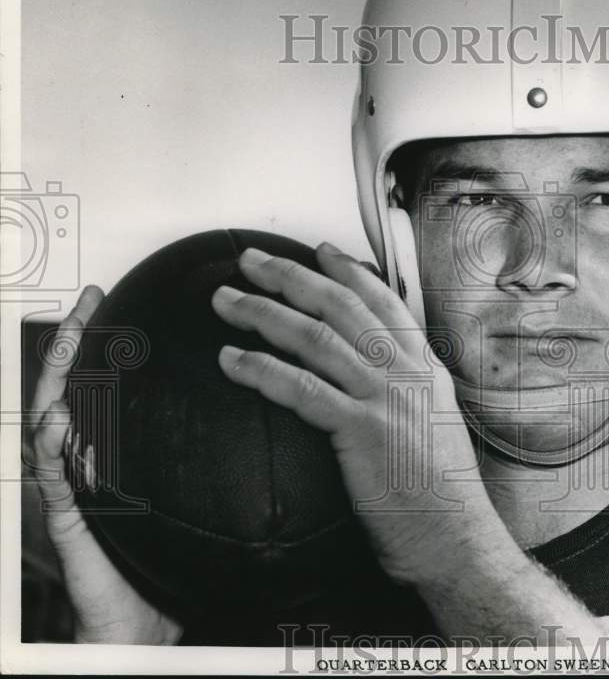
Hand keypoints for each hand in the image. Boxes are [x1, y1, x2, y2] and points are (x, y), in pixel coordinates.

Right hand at [28, 286, 182, 644]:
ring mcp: (71, 487)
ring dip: (54, 381)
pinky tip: (56, 420)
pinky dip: (51, 446)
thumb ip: (194, 456)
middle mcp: (86, 463)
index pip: (101, 386)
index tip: (110, 302)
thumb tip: (245, 418)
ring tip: (64, 343)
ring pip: (49, 422)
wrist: (144, 621)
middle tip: (83, 304)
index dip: (100, 343)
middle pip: (68, 391)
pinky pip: (52, 476)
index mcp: (111, 454)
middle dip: (70, 344)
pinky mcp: (66, 518)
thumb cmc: (167, 557)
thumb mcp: (182, 494)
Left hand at [211, 244, 509, 588]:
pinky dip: (261, 369)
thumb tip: (383, 368)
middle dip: (289, 276)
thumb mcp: (435, 420)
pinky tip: (231, 360)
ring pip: (314, 338)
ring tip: (225, 301)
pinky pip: (301, 388)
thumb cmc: (441, 489)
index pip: (384, 300)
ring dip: (262, 312)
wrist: (456, 535)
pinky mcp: (360, 429)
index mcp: (424, 366)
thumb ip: (409, 387)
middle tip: (250, 260)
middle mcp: (406, 371)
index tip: (318, 250)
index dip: (348, 271)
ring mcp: (384, 396)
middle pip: (340, 306)